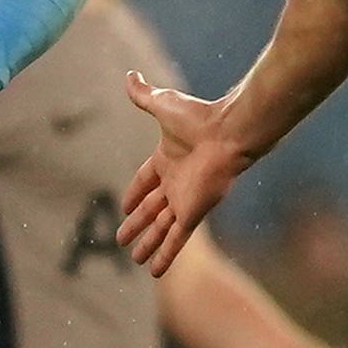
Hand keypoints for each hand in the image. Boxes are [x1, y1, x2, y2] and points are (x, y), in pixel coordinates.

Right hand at [115, 73, 247, 276]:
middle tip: (121, 239)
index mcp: (166, 158)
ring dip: (147, 243)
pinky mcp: (192, 213)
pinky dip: (164, 255)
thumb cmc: (197, 117)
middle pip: (151, 209)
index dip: (134, 193)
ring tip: (133, 259)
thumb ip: (143, 95)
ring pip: (160, 227)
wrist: (226, 133)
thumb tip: (130, 75)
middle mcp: (175, 182)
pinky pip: (175, 239)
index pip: (145, 180)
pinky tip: (153, 271)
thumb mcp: (161, 104)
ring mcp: (183, 200)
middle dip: (137, 224)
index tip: (124, 206)